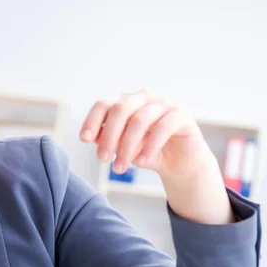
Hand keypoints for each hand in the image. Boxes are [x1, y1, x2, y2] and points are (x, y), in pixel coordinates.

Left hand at [79, 90, 213, 178]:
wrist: (178, 163)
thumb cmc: (146, 152)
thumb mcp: (122, 149)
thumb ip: (108, 141)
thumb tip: (93, 138)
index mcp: (126, 103)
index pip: (104, 104)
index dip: (92, 120)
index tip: (84, 139)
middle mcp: (144, 98)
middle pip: (120, 109)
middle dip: (109, 136)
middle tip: (102, 159)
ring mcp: (164, 104)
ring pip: (140, 120)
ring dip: (127, 147)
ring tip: (120, 168)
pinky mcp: (182, 116)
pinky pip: (163, 127)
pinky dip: (149, 146)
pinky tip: (141, 162)